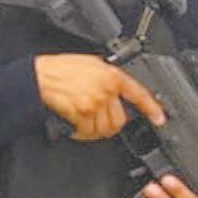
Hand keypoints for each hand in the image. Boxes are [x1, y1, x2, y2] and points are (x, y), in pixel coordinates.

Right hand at [34, 55, 166, 141]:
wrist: (38, 76)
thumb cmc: (58, 69)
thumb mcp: (90, 63)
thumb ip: (107, 76)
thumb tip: (114, 89)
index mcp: (112, 76)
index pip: (139, 94)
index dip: (152, 109)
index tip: (159, 119)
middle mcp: (106, 90)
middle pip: (119, 120)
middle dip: (110, 127)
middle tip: (100, 124)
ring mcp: (94, 103)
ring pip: (104, 128)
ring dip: (94, 131)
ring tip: (84, 125)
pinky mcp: (81, 113)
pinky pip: (87, 131)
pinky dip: (81, 133)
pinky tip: (74, 127)